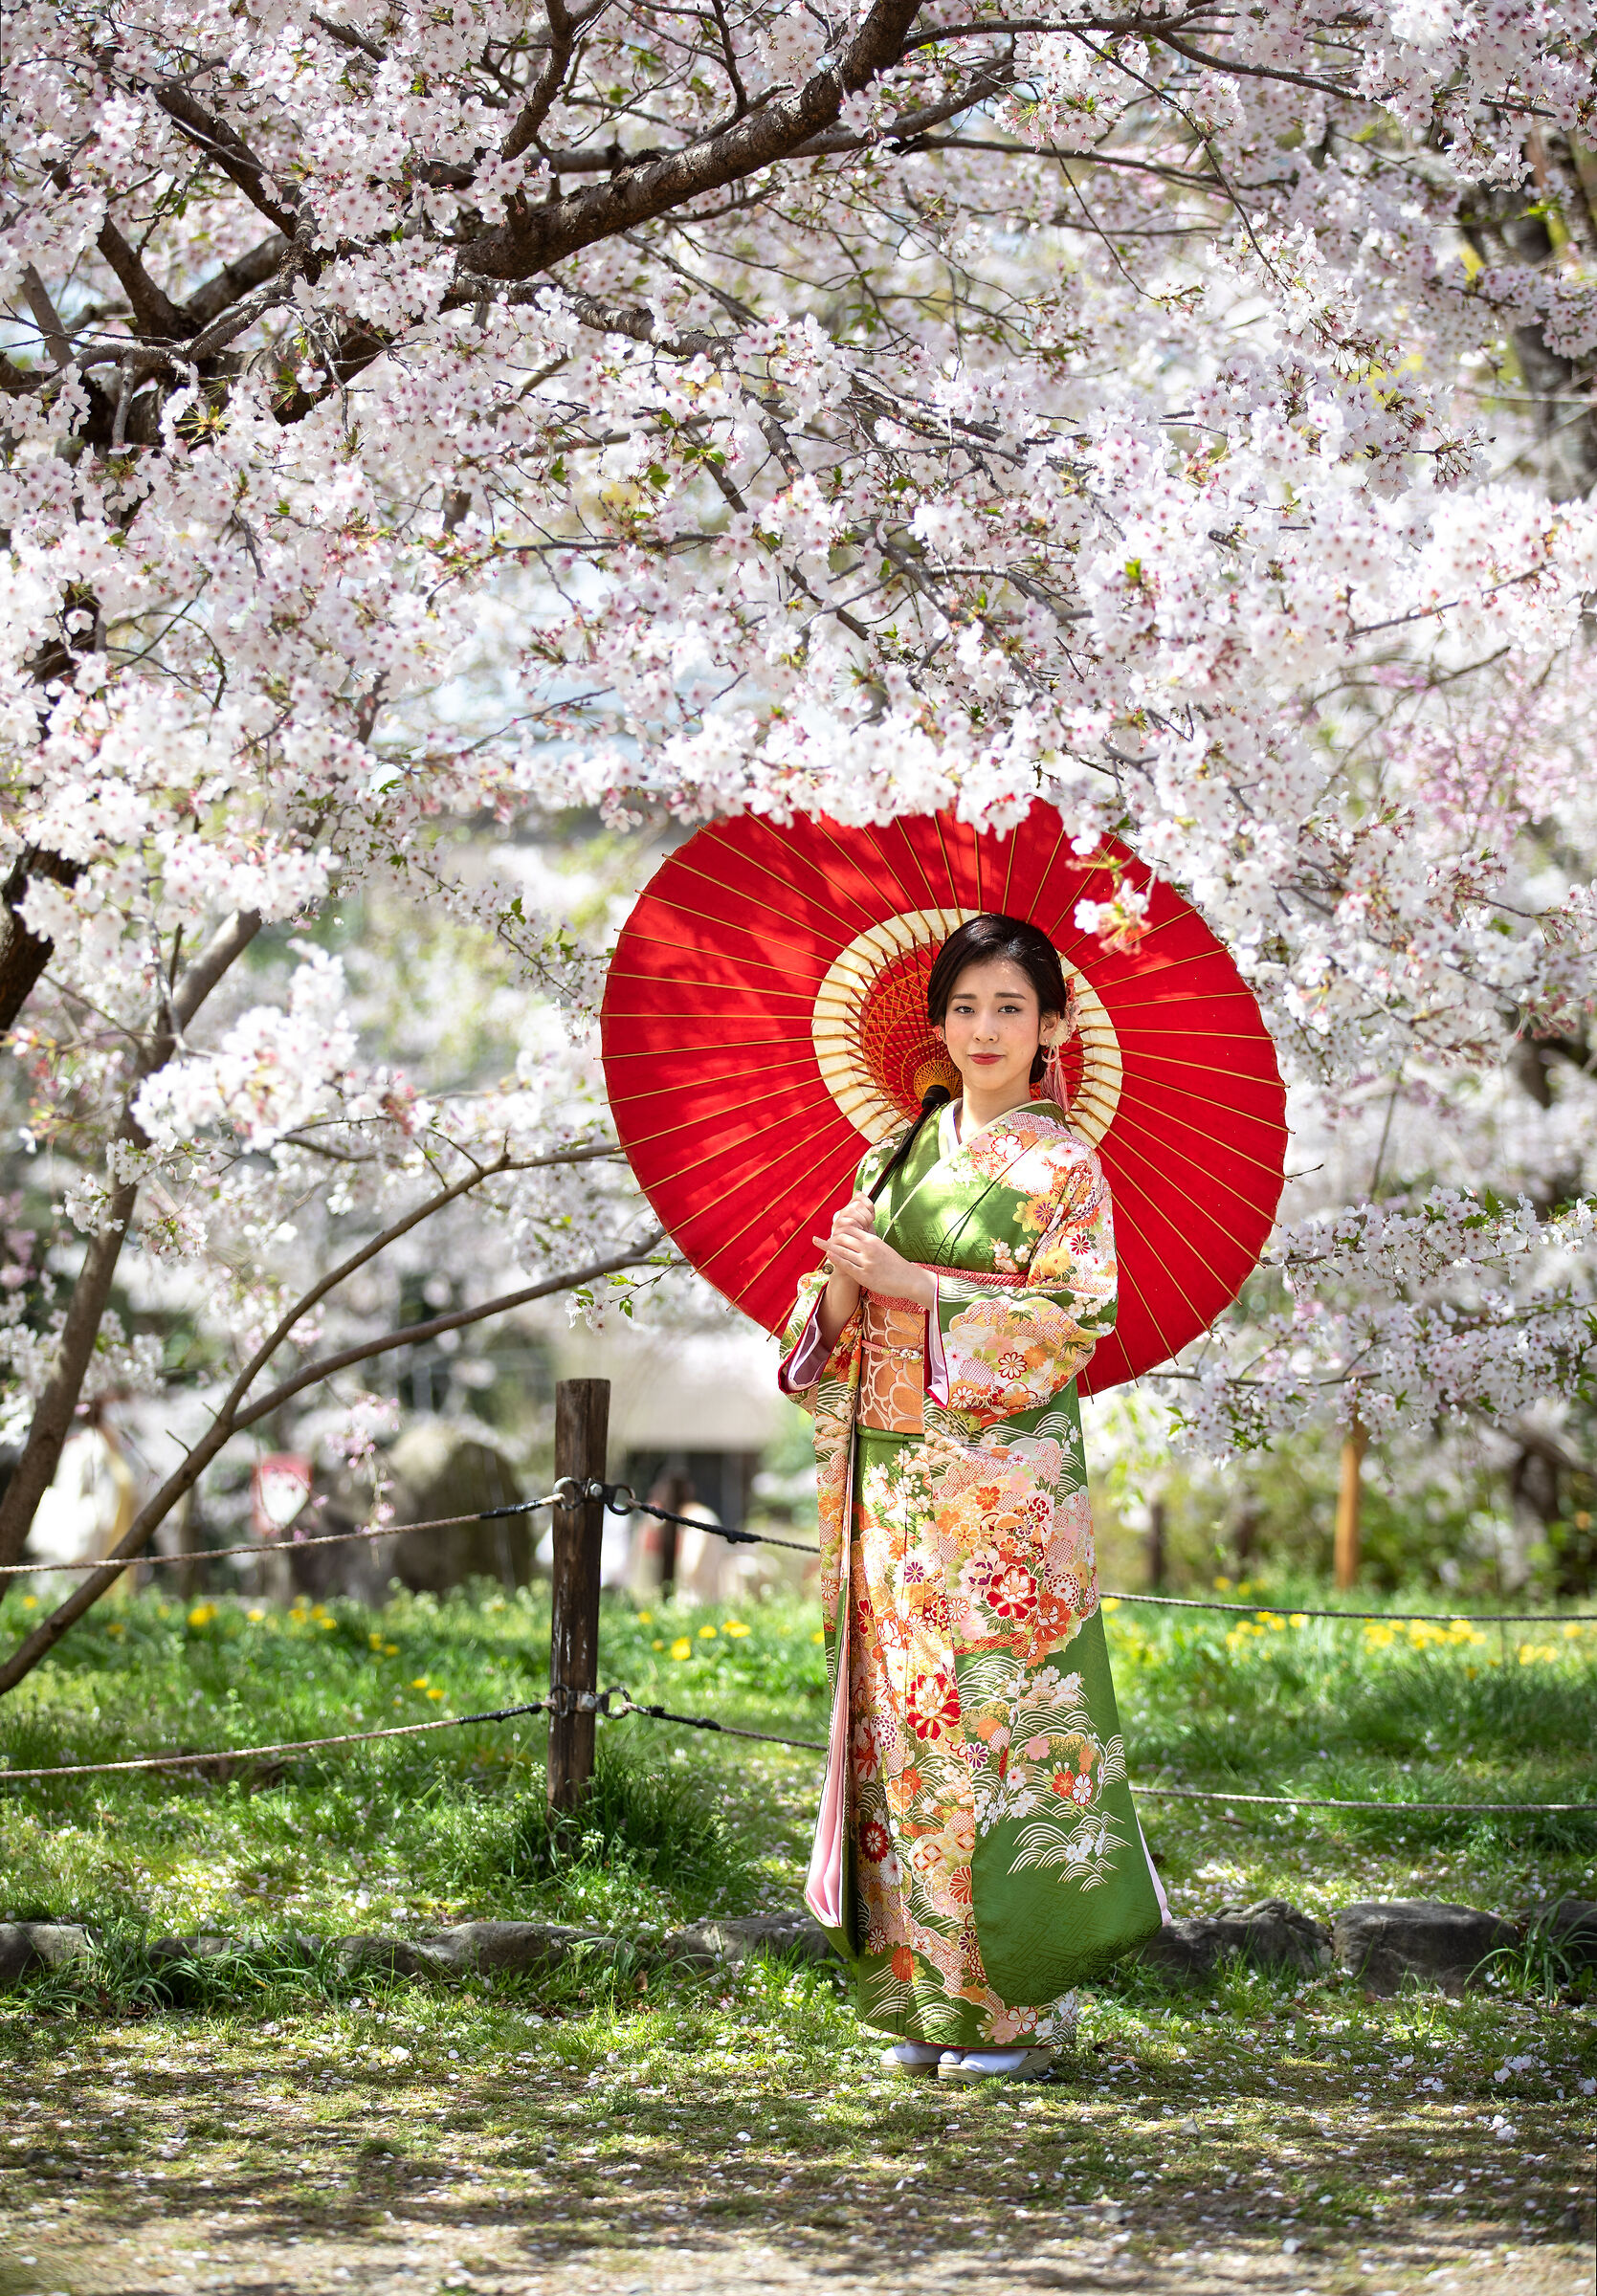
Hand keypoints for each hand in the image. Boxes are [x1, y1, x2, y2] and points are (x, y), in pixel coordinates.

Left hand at [812, 1194, 934, 1308]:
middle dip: (830, 1238)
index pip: (849, 1228)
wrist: (909, 1278)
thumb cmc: (894, 1263)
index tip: (831, 1233)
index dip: (837, 1230)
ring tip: (818, 1243)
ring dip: (828, 1247)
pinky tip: (828, 1255)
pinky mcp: (864, 1276)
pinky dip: (835, 1259)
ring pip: (841, 1251)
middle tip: (822, 1240)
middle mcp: (868, 1249)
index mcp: (872, 1240)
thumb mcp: (881, 1247)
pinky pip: (846, 1266)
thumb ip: (867, 1242)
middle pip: (842, 1237)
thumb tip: (855, 1237)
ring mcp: (866, 1262)